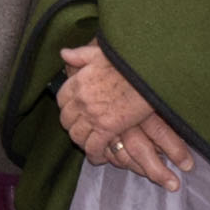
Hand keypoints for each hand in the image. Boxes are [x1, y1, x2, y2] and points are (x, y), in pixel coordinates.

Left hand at [56, 42, 192, 191]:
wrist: (148, 71)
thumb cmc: (128, 60)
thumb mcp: (100, 52)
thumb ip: (80, 55)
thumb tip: (64, 53)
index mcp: (78, 81)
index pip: (61, 99)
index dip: (67, 107)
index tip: (75, 111)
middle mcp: (81, 100)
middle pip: (66, 120)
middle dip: (73, 126)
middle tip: (83, 130)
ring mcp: (92, 115)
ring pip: (77, 136)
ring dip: (82, 142)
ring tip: (90, 145)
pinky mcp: (107, 127)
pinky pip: (93, 147)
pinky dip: (94, 154)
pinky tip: (99, 157)